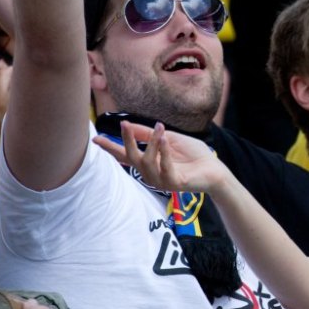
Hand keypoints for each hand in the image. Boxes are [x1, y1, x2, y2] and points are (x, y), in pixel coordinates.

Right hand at [93, 120, 228, 193]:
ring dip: (151, 144)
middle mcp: (150, 174)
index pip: (125, 155)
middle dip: (126, 141)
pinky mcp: (173, 184)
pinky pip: (164, 167)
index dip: (110, 147)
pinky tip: (164, 140)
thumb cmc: (194, 155)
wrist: (215, 169)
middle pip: (131, 158)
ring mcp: (161, 181)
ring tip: (159, 129)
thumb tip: (128, 125)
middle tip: (124, 124)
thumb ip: (150, 134)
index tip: (94, 139)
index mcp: (149, 163)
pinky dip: (164, 152)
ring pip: (146, 162)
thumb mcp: (169, 139)